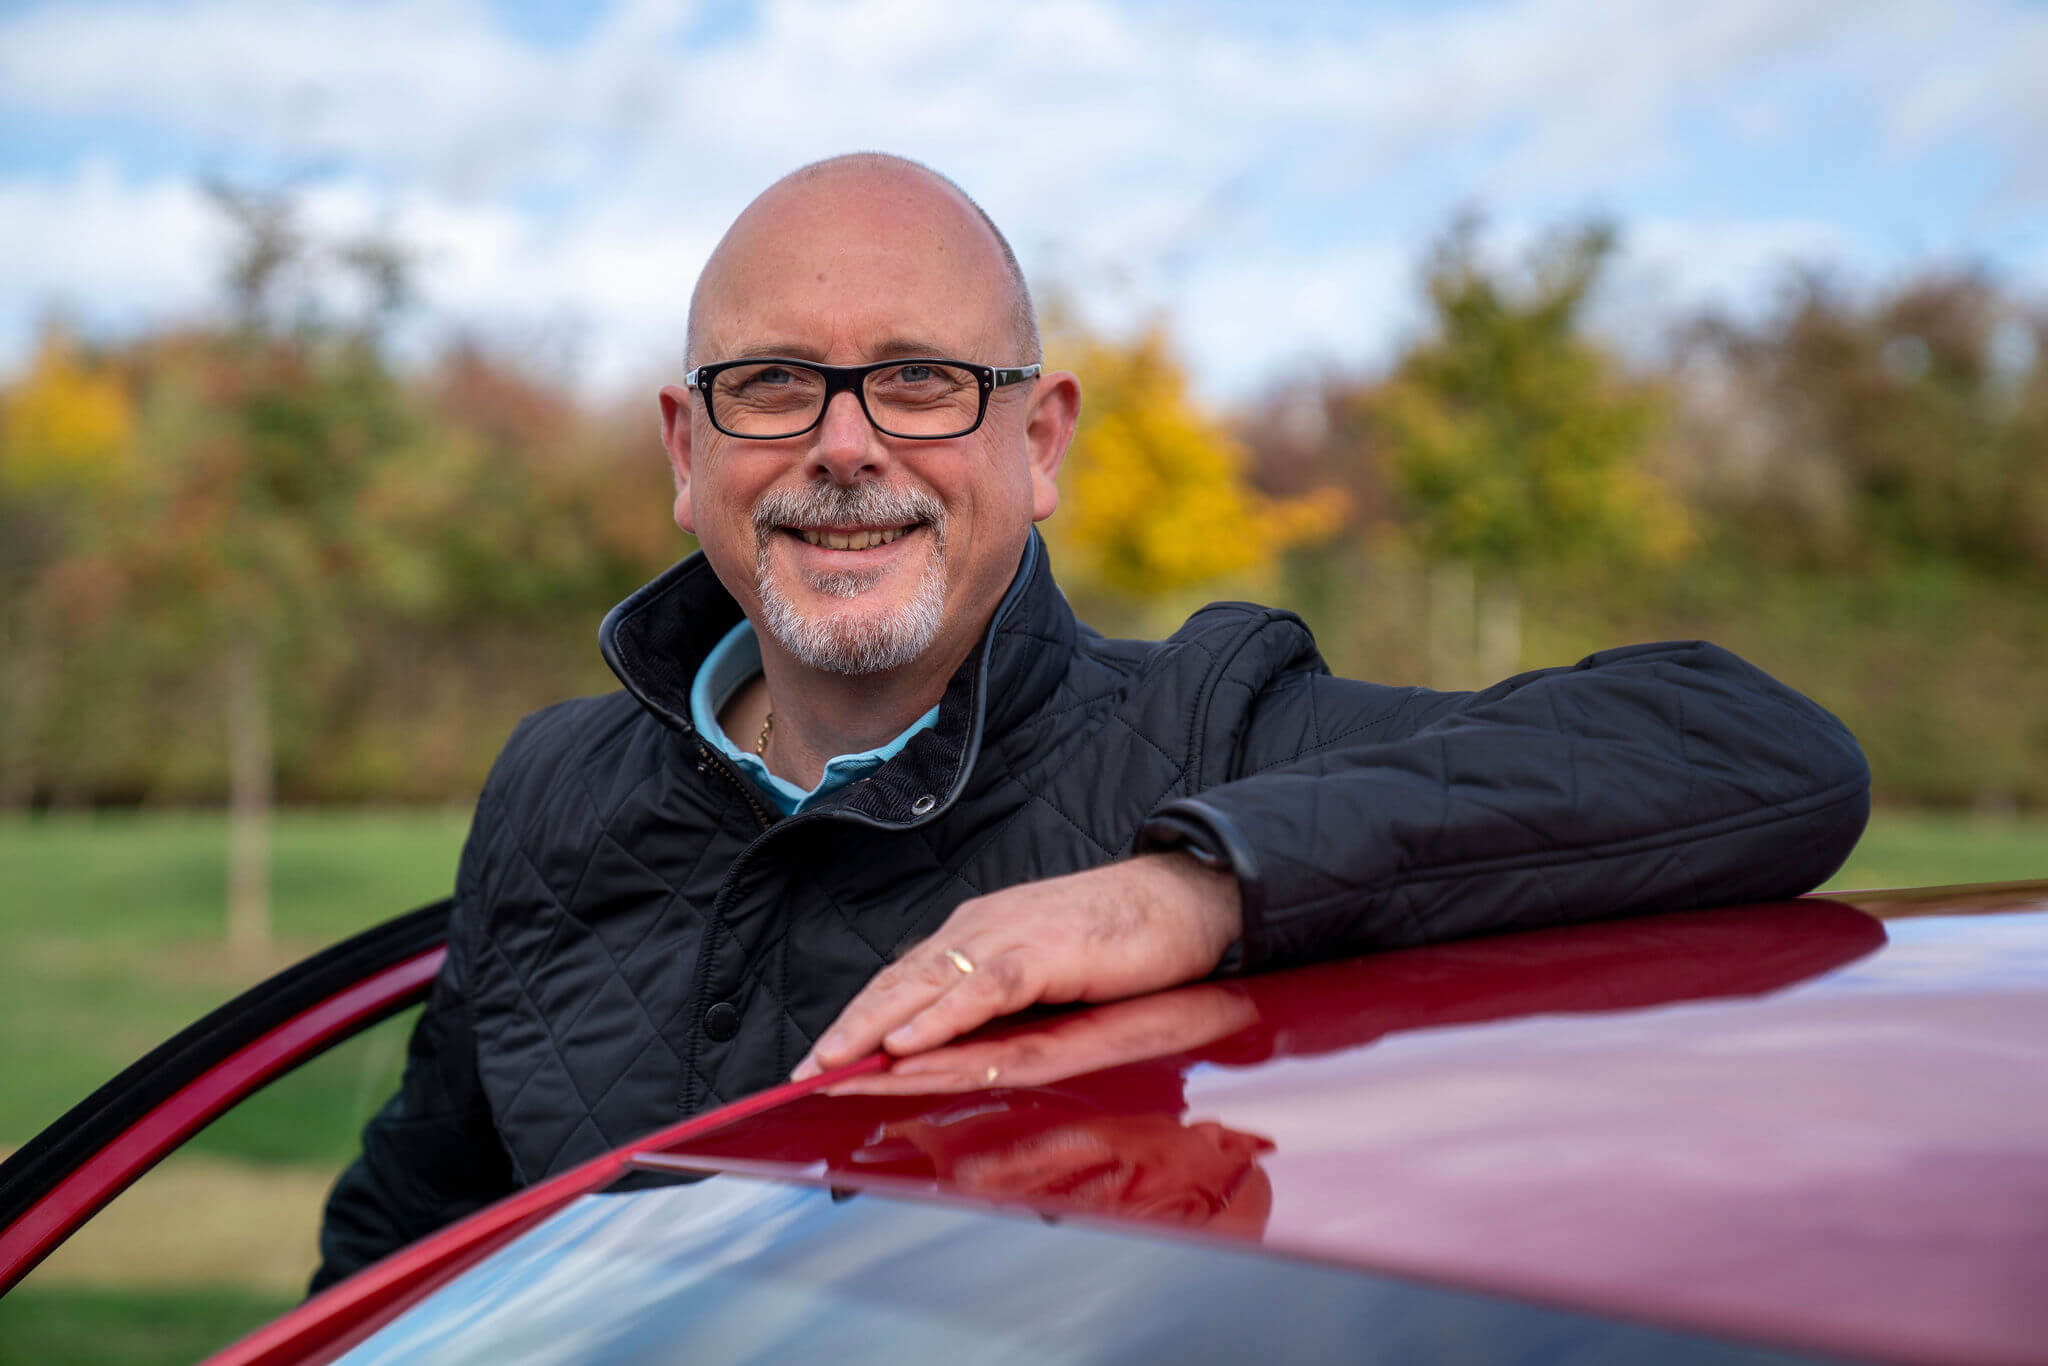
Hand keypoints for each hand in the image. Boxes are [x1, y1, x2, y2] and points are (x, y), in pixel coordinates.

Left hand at [790, 852, 1242, 1080]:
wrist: (1188, 895)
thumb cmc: (1123, 935)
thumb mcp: (1047, 967)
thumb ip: (1000, 998)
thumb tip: (957, 1037)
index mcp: (979, 932)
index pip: (904, 978)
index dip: (860, 1017)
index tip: (822, 1057)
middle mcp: (981, 928)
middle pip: (899, 982)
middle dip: (849, 1028)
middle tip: (802, 1073)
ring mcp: (1010, 937)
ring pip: (926, 986)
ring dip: (874, 1028)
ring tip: (834, 1063)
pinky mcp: (1044, 954)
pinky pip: (980, 992)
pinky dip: (938, 1019)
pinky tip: (905, 1045)